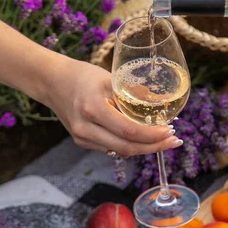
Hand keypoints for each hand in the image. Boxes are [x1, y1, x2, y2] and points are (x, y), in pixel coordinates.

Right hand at [43, 57, 181, 156]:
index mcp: (93, 109)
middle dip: (154, 147)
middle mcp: (86, 129)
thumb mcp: (110, 78)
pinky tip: (145, 139)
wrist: (53, 82)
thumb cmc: (83, 76)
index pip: (129, 130)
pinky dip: (130, 144)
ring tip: (164, 140)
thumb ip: (133, 93)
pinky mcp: (83, 142)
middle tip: (174, 141)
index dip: (152, 135)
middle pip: (127, 147)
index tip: (170, 131)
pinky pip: (112, 148)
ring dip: (144, 148)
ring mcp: (83, 138)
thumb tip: (163, 103)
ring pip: (120, 151)